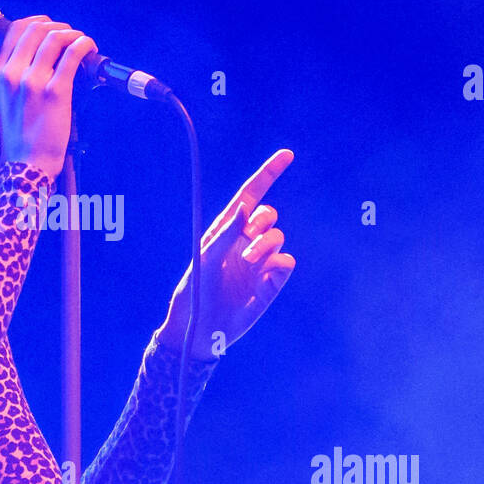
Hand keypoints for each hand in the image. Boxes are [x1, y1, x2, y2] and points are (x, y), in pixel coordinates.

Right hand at [0, 16, 97, 181]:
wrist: (26, 163)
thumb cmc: (20, 133)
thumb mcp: (6, 98)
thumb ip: (16, 74)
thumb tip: (40, 52)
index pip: (15, 30)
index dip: (37, 22)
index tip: (51, 27)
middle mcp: (13, 73)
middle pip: (36, 28)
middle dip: (58, 26)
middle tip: (71, 35)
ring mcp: (34, 82)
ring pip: (55, 38)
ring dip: (74, 34)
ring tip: (83, 44)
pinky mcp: (56, 92)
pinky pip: (73, 55)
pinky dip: (84, 45)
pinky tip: (90, 49)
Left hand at [158, 149, 294, 357]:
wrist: (200, 329)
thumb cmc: (195, 292)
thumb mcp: (205, 259)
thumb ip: (226, 234)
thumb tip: (246, 209)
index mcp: (226, 230)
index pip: (250, 195)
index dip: (268, 174)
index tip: (287, 155)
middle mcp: (245, 242)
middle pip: (269, 215)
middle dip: (263, 220)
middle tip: (248, 237)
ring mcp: (260, 262)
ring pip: (278, 238)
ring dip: (265, 245)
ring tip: (248, 262)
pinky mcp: (271, 283)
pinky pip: (287, 263)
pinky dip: (279, 265)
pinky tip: (264, 277)